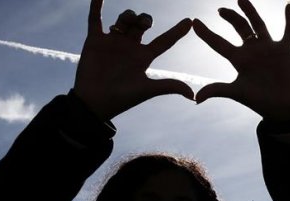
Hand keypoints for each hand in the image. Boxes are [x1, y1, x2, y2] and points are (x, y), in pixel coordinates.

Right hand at [73, 0, 193, 120]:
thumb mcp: (148, 89)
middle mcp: (130, 47)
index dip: (177, 31)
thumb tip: (194, 96)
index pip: (165, 41)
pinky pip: (95, 19)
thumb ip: (170, 86)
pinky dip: (97, 6)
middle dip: (145, 19)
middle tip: (145, 24)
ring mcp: (113, 43)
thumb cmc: (122, 98)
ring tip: (128, 21)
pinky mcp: (95, 41)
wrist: (95, 102)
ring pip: (123, 20)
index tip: (189, 21)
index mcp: (144, 57)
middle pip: (142, 25)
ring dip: (128, 15)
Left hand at [193, 0, 289, 121]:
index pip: (218, 43)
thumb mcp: (237, 92)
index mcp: (239, 59)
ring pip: (258, 24)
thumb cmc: (259, 101)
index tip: (195, 22)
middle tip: (220, 10)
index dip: (206, 33)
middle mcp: (252, 50)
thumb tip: (196, 98)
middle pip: (239, 28)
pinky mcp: (285, 49)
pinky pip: (288, 31)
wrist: (283, 108)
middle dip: (230, 17)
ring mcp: (268, 48)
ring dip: (250, 11)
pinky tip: (289, 4)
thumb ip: (217, 90)